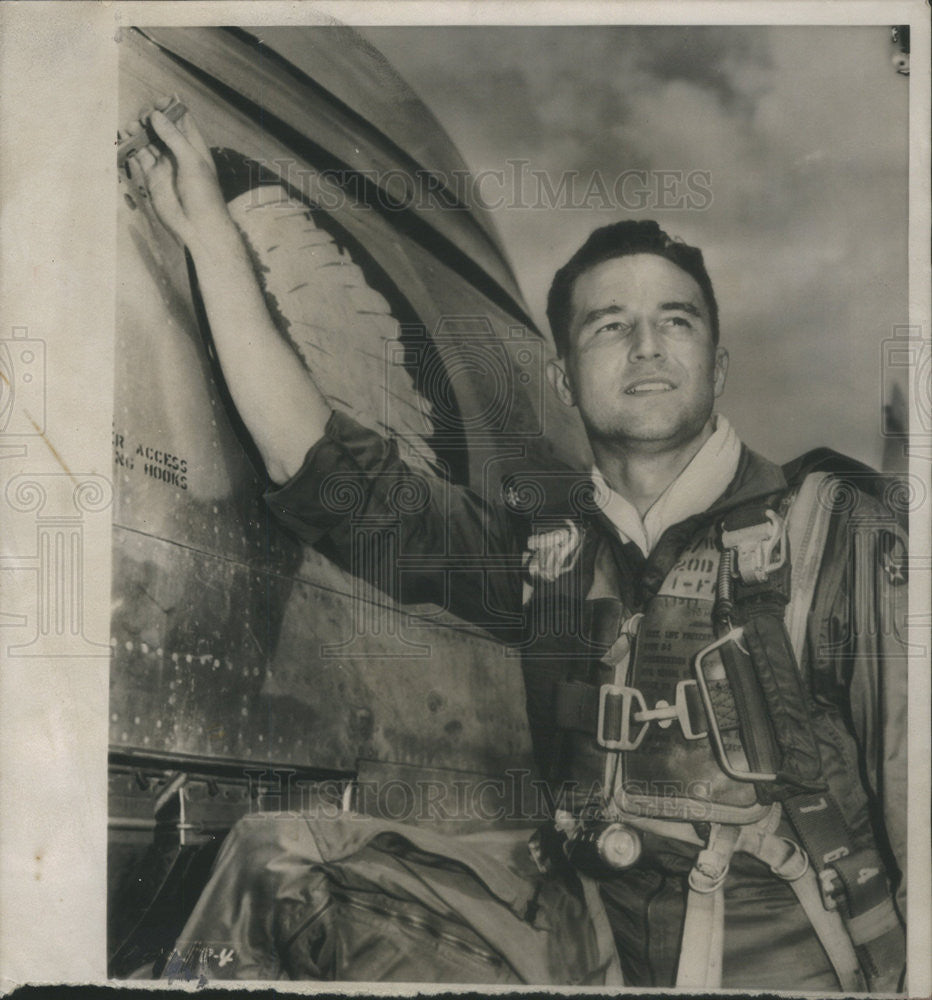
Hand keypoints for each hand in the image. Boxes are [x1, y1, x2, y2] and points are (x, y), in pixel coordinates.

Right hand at [121, 96, 232, 249]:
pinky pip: (139, 155)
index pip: (181, 118)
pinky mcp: (152, 176)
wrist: (197, 226)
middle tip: (144, 118)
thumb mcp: (191, 161)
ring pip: (148, 139)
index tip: (158, 103)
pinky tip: (126, 138)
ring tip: (132, 127)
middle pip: (161, 126)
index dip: (170, 107)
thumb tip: (155, 116)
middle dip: (151, 117)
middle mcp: (178, 152)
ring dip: (139, 130)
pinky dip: (131, 145)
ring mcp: (164, 163)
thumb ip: (173, 137)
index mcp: (194, 145)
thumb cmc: (203, 194)